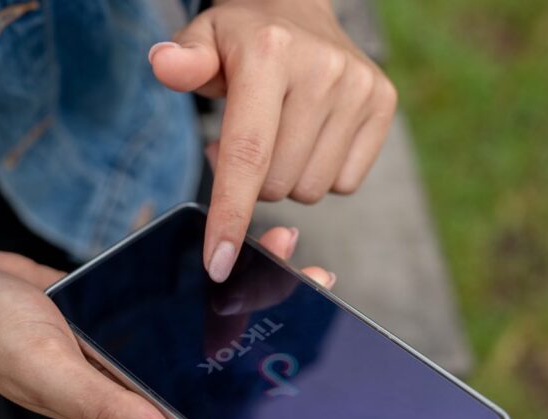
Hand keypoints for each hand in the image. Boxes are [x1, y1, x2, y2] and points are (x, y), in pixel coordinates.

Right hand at [0, 228, 333, 418]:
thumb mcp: (47, 371)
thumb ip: (104, 410)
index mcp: (128, 402)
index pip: (207, 401)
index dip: (258, 378)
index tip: (306, 338)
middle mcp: (137, 374)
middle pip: (215, 353)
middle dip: (266, 315)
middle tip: (313, 279)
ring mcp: (132, 339)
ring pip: (199, 316)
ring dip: (240, 284)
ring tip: (283, 248)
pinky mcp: (122, 306)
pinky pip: (172, 289)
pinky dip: (200, 268)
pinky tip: (226, 245)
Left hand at [149, 0, 397, 282]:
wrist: (297, 7)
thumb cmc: (241, 38)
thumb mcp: (203, 40)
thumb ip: (183, 62)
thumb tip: (164, 64)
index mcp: (270, 54)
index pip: (248, 154)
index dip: (231, 216)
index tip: (217, 264)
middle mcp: (322, 69)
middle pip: (276, 184)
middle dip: (252, 180)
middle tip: (245, 139)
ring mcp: (358, 87)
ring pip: (309, 191)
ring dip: (286, 178)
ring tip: (277, 134)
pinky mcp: (383, 102)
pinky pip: (344, 183)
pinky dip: (321, 173)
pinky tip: (310, 134)